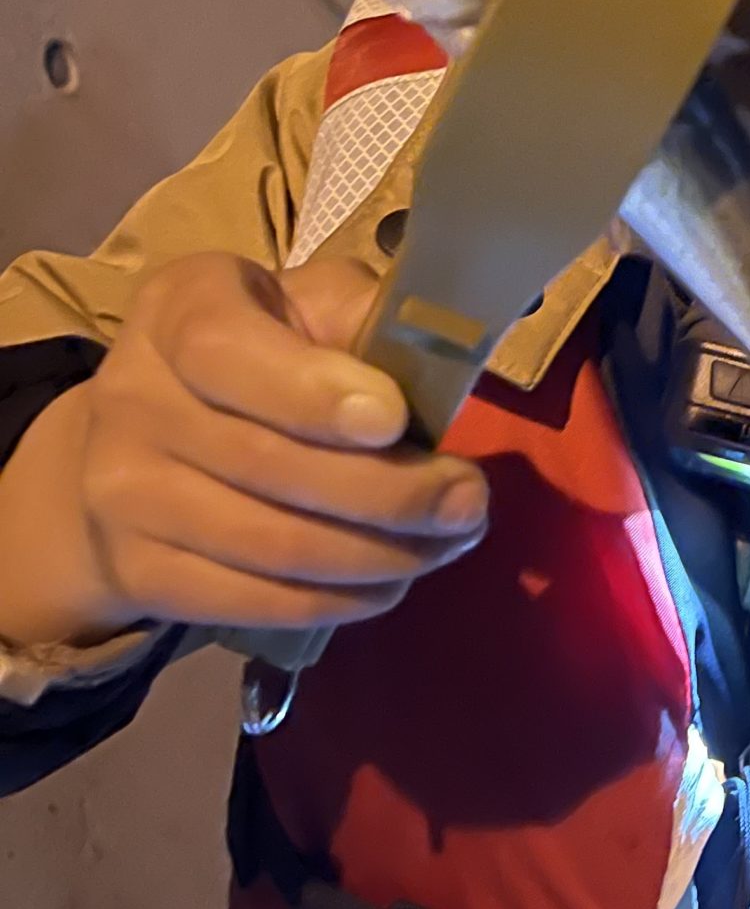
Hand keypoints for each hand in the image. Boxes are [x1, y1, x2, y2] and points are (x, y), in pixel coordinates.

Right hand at [0, 251, 490, 649]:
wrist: (145, 435)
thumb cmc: (262, 351)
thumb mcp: (307, 305)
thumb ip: (361, 318)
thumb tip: (439, 355)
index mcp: (180, 307)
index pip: (226, 353)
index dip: (312, 394)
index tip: (394, 420)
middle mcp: (134, 396)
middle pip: (266, 463)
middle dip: (389, 492)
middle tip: (468, 501)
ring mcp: (122, 493)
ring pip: (270, 545)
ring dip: (379, 555)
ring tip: (448, 541)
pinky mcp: (136, 573)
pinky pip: (251, 602)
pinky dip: (336, 600)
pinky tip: (389, 581)